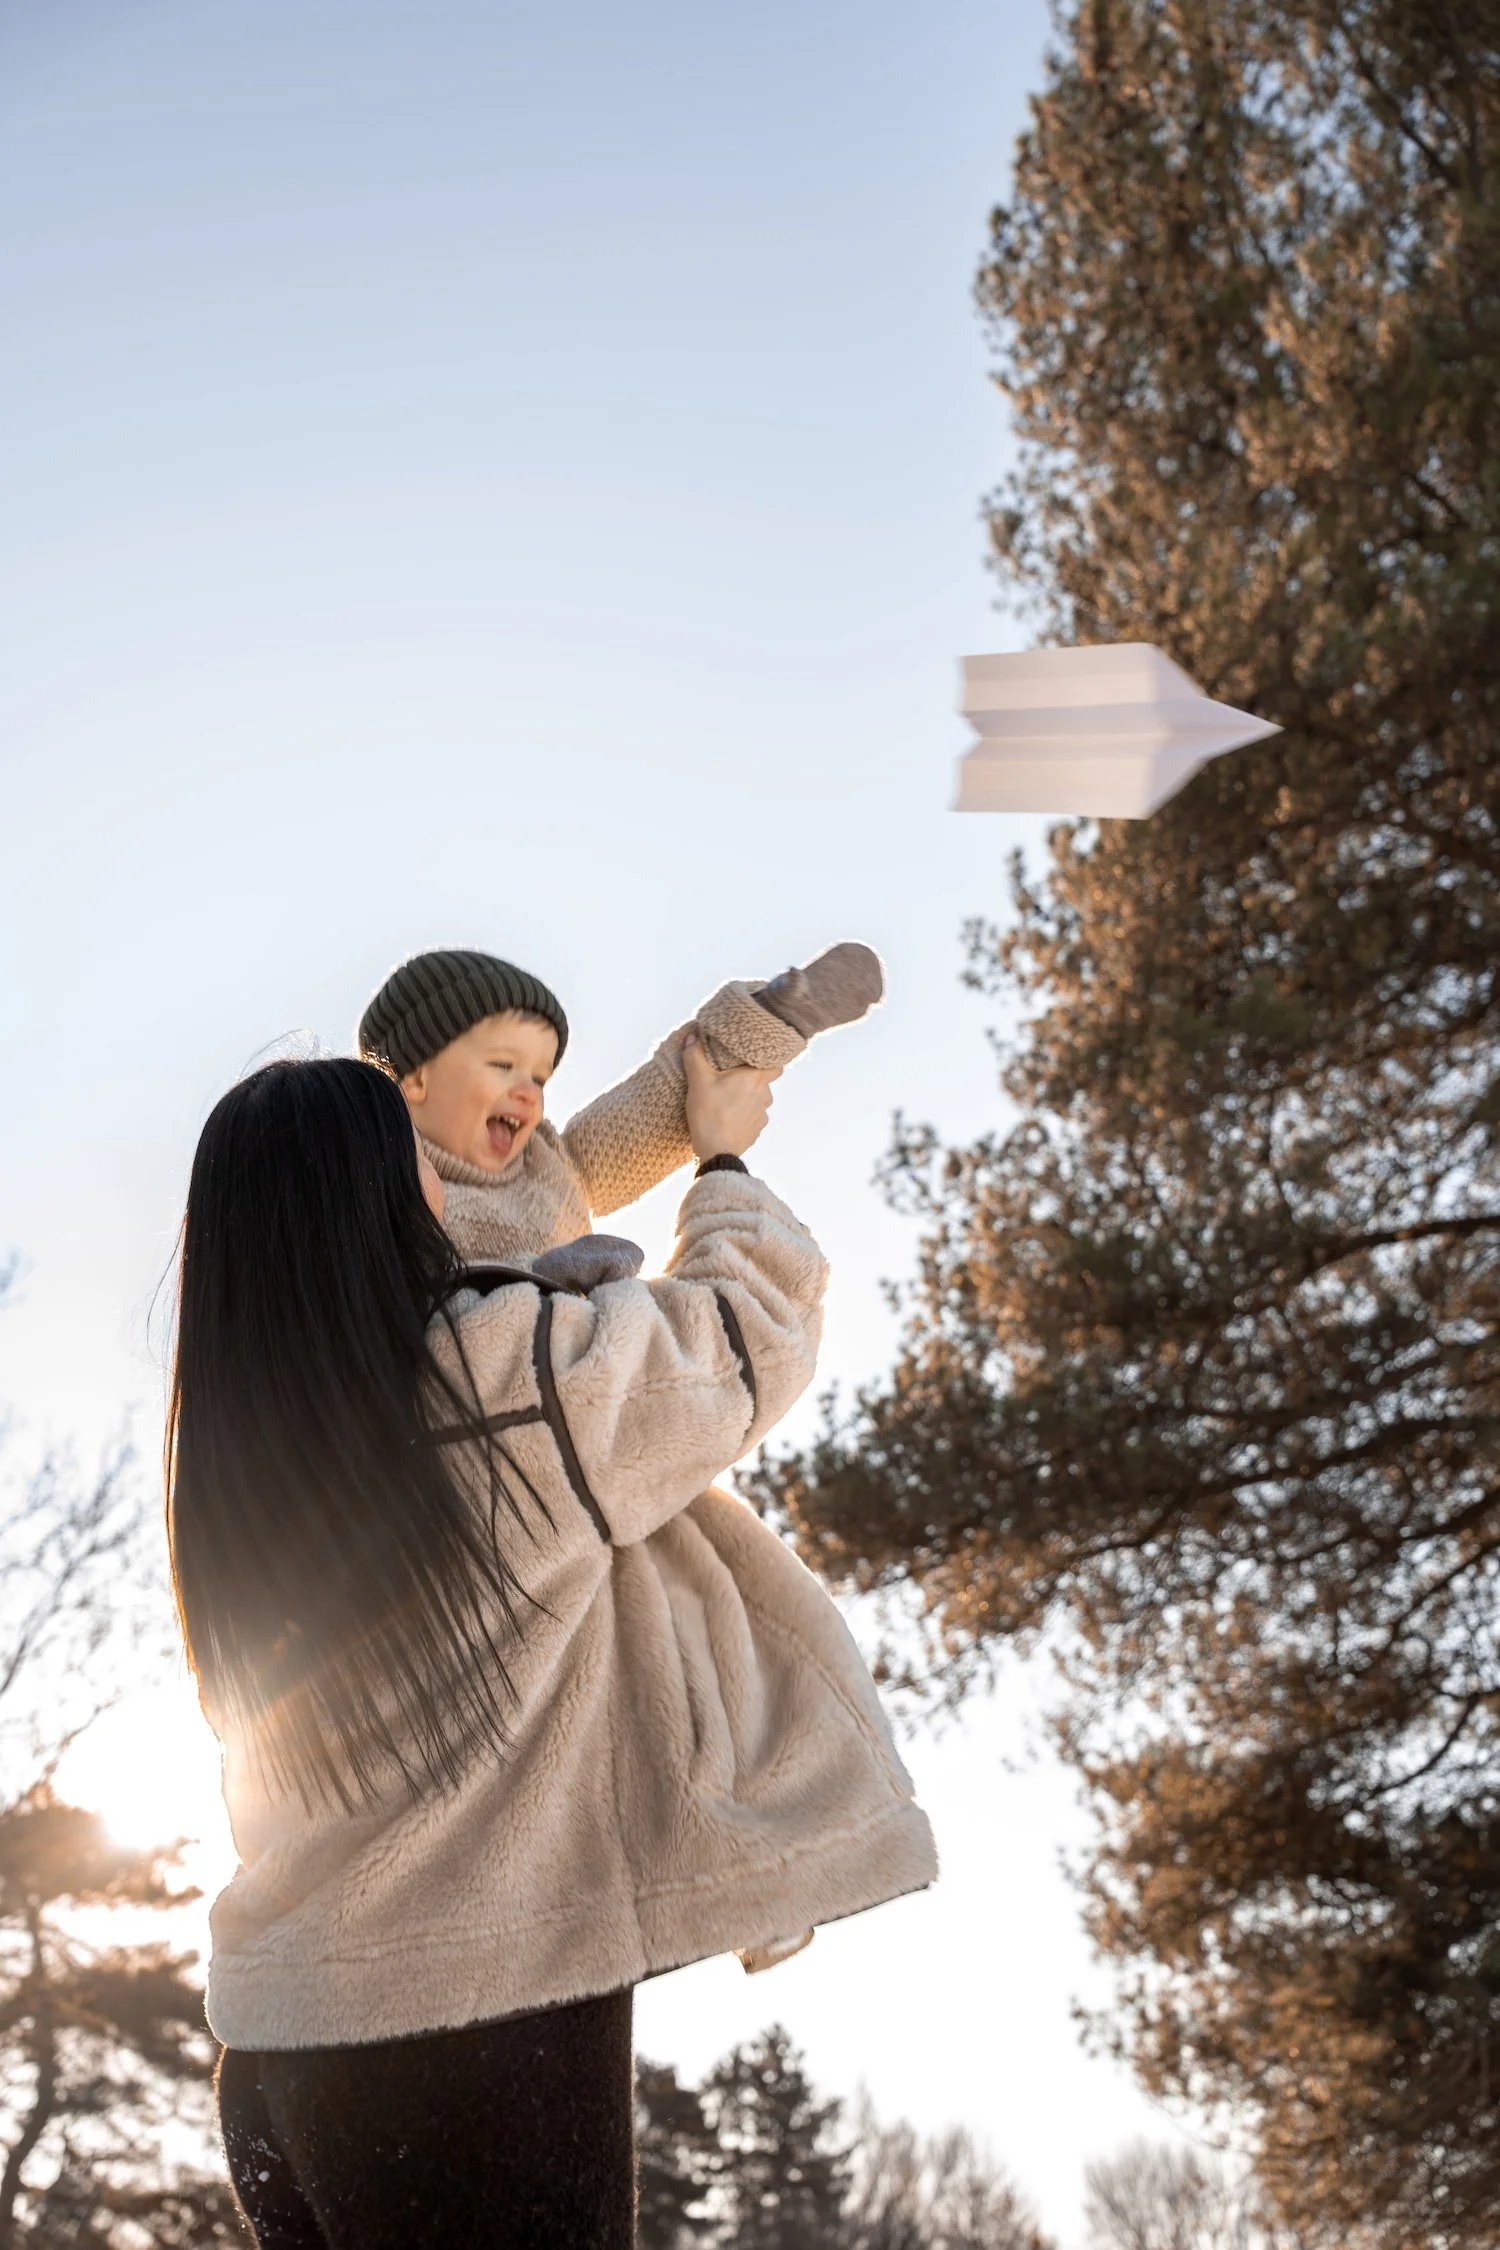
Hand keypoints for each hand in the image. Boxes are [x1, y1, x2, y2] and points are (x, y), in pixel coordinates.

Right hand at [683, 1033, 776, 1161]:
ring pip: (758, 1099)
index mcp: (756, 1078)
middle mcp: (765, 1095)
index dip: (769, 1058)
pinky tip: (727, 1115)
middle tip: (731, 1075)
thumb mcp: (698, 1081)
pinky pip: (752, 1117)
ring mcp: (763, 1115)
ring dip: (746, 1097)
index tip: (756, 1056)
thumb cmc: (709, 1113)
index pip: (776, 1063)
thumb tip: (692, 1036)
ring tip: (727, 1097)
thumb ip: (695, 1055)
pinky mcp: (756, 1131)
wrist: (716, 1152)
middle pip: (764, 1080)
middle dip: (750, 1078)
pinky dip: (743, 1114)